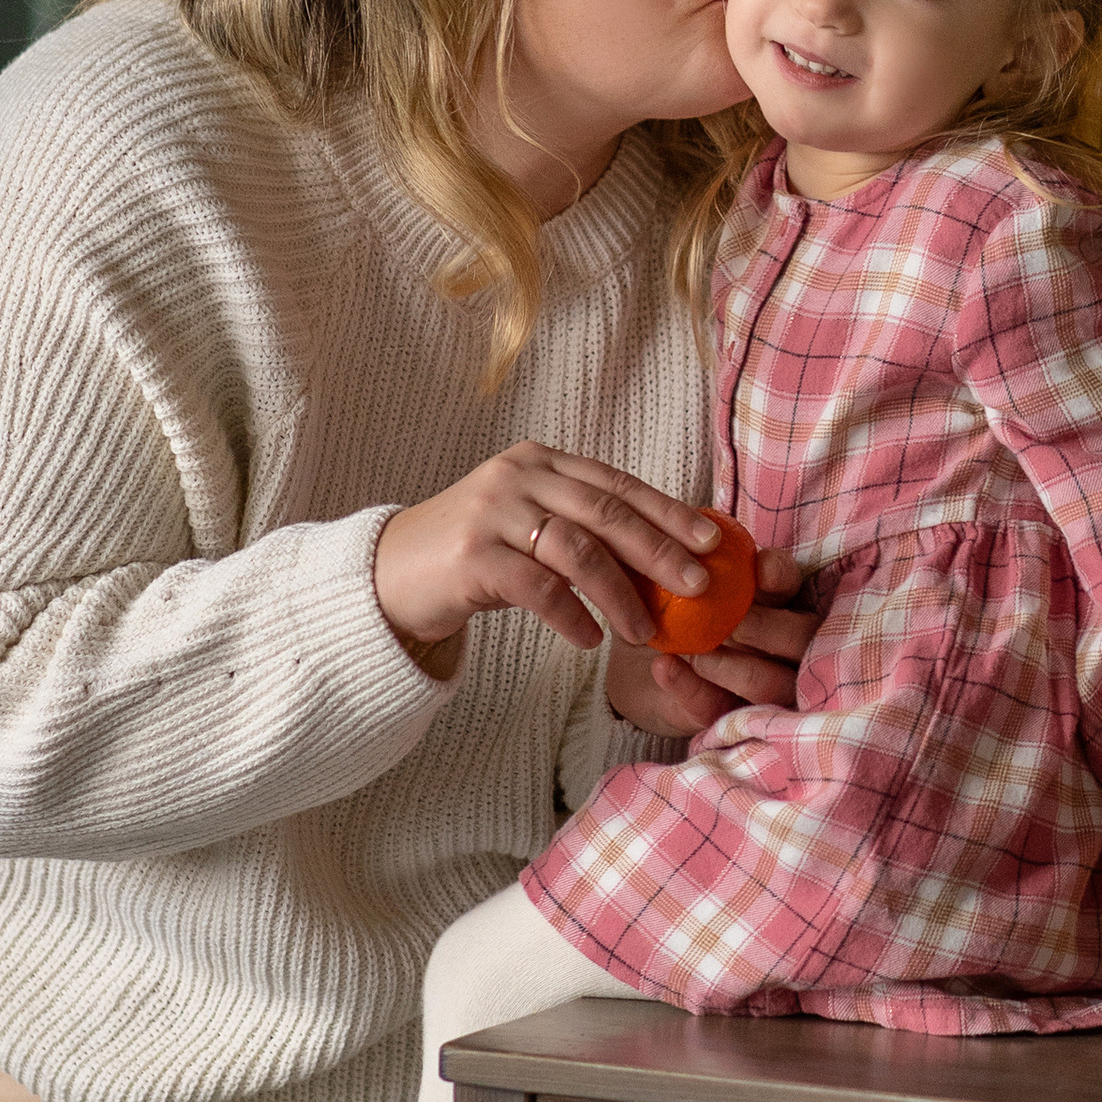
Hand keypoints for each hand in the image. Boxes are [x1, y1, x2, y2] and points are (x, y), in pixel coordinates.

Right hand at [372, 445, 729, 675]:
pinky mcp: (470, 556)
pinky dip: (571, 616)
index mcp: (541, 461)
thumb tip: (667, 557)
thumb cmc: (475, 556)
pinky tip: (589, 640)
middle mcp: (518, 477)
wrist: (390, 576)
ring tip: (646, 631)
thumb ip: (582, 527)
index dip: (668, 511)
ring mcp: (492, 512)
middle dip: (659, 549)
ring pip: (577, 550)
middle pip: (606, 511)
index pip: (617, 482)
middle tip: (698, 586)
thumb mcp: (529, 525)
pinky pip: (537, 587)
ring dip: (621, 594)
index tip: (712, 541)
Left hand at [606, 551, 809, 739]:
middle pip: (802, 638)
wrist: (633, 665)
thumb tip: (685, 540)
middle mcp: (780, 645)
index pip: (791, 582)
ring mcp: (762, 687)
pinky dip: (692, 688)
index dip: (780, 576)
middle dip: (768, 629)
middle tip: (732, 622)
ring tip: (695, 653)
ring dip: (735, 667)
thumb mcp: (668, 581)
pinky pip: (718, 709)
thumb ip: (681, 562)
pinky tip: (665, 668)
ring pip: (774, 684)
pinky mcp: (727, 718)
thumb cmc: (665, 611)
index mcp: (770, 599)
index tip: (761, 571)